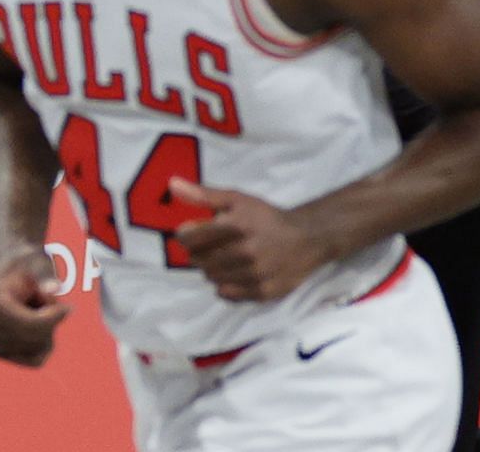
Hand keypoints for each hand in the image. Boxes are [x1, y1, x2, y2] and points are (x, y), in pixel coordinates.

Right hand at [0, 247, 68, 365]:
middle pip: (36, 339)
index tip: (69, 307)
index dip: (55, 317)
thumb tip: (55, 288)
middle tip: (45, 300)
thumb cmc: (24, 264)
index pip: (32, 325)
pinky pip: (35, 360)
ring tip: (35, 309)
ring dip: (46, 332)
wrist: (6, 271)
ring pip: (37, 351)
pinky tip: (35, 325)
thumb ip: (45, 274)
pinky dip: (43, 345)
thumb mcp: (35, 262)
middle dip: (50, 322)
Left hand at [171, 180, 328, 300]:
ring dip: (210, 269)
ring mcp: (256, 275)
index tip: (190, 233)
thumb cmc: (266, 217)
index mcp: (237, 226)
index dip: (185, 236)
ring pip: (212, 278)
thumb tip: (172, 184)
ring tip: (221, 258)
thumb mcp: (236, 199)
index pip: (191, 238)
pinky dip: (224, 285)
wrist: (307, 238)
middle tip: (207, 247)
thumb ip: (203, 195)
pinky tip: (231, 273)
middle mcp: (246, 252)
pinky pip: (229, 294)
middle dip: (197, 253)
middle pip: (200, 260)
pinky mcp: (264, 292)